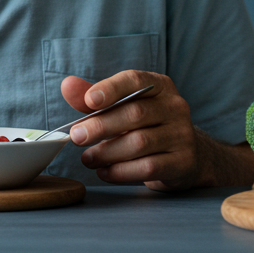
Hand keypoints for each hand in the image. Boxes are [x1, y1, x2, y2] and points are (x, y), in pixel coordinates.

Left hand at [60, 71, 202, 190]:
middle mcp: (175, 107)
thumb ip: (96, 98)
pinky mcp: (182, 162)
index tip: (89, 101)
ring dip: (107, 152)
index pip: (135, 80)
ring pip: (140, 143)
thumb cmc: (147, 126)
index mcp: (161, 86)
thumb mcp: (124, 107)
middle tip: (76, 136)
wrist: (186, 154)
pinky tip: (104, 172)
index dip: (111, 89)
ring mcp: (182, 135)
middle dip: (101, 126)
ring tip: (87, 158)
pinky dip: (121, 172)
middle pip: (135, 113)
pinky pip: (148, 167)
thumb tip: (67, 86)